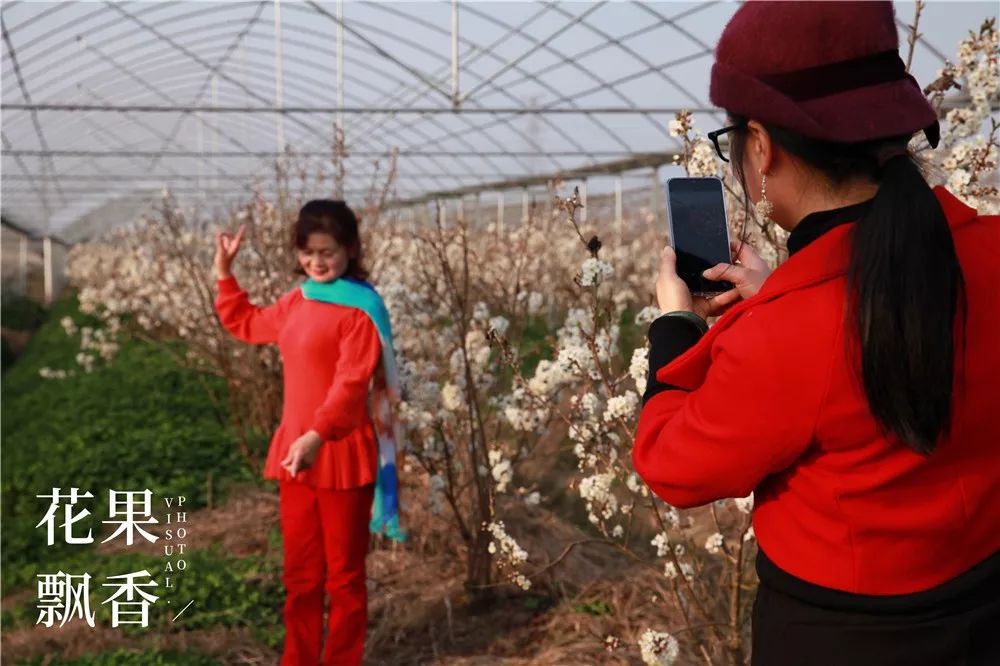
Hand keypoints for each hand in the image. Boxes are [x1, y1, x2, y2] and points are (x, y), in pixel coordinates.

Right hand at [214, 224, 244, 279]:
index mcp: (235, 246)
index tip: (244, 225)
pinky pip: (224, 240)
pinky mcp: (225, 248)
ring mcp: (229, 246)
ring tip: (218, 235)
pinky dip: (221, 238)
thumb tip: (219, 234)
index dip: (241, 231)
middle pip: (232, 235)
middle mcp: (233, 246)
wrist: (223, 268)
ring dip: (223, 235)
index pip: (238, 237)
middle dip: (227, 233)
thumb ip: (220, 243)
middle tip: (220, 234)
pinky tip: (218, 237)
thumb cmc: (223, 262)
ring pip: (228, 237)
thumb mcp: (221, 252)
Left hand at [280, 431, 323, 476]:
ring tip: (293, 458)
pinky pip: (301, 469)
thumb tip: (283, 465)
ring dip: (293, 467)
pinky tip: (299, 459)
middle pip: (295, 469)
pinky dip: (298, 466)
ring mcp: (309, 463)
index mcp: (300, 454)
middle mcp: (306, 460)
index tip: (293, 476)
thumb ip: (289, 457)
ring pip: (298, 470)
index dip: (294, 470)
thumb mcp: (293, 447)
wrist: (315, 439)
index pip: (296, 463)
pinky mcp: (310, 465)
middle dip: (289, 468)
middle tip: (284, 463)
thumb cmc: (302, 442)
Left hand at [655, 240, 770, 319]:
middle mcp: (684, 290)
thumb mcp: (668, 278)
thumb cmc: (673, 300)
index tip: (706, 249)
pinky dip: (728, 295)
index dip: (693, 259)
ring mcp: (696, 299)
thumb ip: (669, 263)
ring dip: (723, 281)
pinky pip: (719, 299)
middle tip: (726, 259)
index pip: (684, 267)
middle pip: (700, 277)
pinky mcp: (706, 307)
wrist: (683, 324)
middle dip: (712, 270)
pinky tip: (738, 287)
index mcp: (673, 282)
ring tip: (734, 270)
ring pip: (712, 287)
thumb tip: (668, 248)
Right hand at [700, 240, 772, 311]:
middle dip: (719, 269)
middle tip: (706, 269)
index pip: (739, 247)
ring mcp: (746, 285)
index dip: (728, 245)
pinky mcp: (742, 298)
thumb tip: (706, 272)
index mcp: (752, 261)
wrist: (773, 310)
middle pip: (731, 266)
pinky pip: (728, 295)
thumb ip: (724, 271)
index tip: (715, 248)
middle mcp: (749, 271)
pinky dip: (721, 296)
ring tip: (707, 285)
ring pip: (728, 281)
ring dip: (719, 284)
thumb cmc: (764, 288)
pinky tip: (713, 298)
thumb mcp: (743, 275)